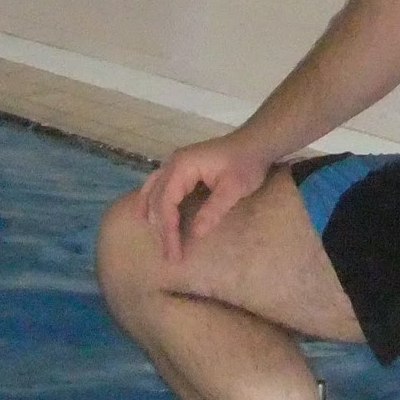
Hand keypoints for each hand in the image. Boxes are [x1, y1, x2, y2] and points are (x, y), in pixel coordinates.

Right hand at [134, 134, 271, 261]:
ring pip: (152, 193)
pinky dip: (150, 203)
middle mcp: (172, 163)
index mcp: (182, 166)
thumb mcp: (234, 187)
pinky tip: (145, 216)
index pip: (166, 203)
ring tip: (158, 243)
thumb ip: (214, 209)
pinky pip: (157, 186)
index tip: (174, 253)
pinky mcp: (180, 167)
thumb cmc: (247, 164)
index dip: (168, 230)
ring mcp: (174, 163)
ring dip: (153, 218)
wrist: (254, 143)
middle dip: (160, 230)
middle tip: (168, 257)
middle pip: (156, 200)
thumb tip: (196, 233)